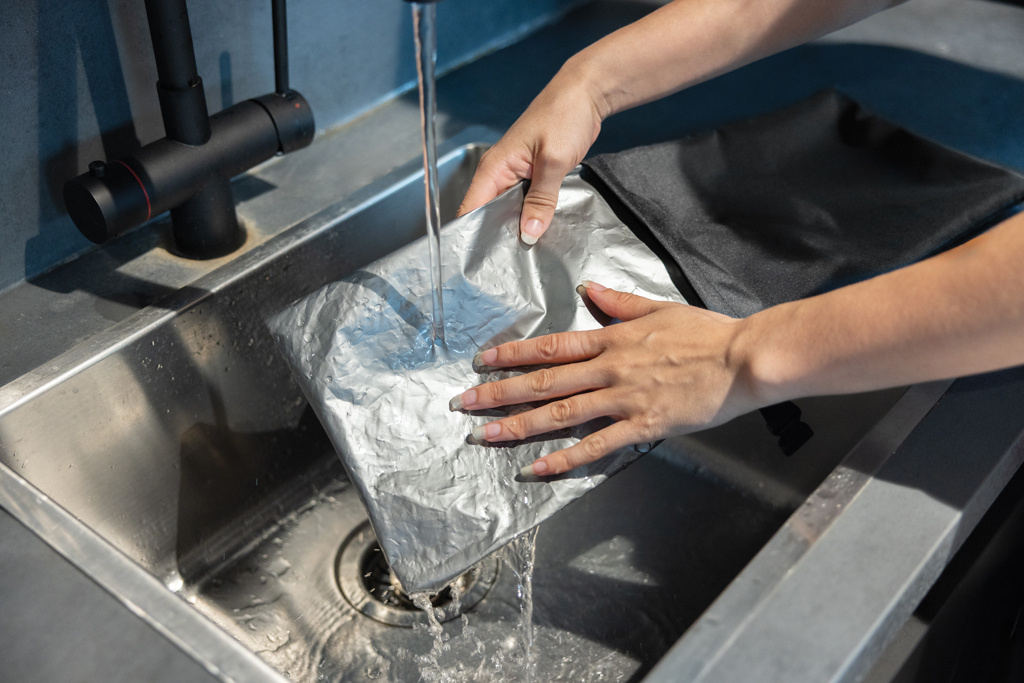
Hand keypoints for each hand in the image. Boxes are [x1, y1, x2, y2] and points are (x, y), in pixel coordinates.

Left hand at [448, 282, 760, 475]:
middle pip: (544, 382)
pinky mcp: (642, 426)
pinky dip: (565, 458)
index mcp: (612, 340)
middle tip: (465, 403)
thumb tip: (590, 289)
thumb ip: (619, 303)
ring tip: (486, 434)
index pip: (551, 346)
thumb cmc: (706, 333)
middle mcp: (609, 370)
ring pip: (561, 414)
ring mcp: (624, 399)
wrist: (742, 359)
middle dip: (500, 392)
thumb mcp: (659, 307)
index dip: (513, 355)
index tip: (483, 361)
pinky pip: (597, 446)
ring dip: (520, 425)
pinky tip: (537, 467)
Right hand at [456, 61, 606, 244]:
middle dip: (498, 237)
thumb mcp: (554, 161)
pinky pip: (524, 203)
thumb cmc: (564, 115)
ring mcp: (515, 175)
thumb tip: (529, 233)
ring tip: (525, 254)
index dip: (473, 235)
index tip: (483, 261)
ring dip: (517, 228)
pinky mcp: (531, 176)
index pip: (471, 209)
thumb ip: (541, 199)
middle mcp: (499, 173)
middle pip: (488, 215)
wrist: (585, 94)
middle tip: (511, 265)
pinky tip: (540, 232)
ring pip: (508, 211)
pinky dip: (531, 216)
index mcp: (494, 167)